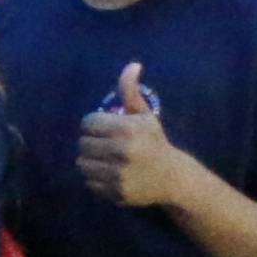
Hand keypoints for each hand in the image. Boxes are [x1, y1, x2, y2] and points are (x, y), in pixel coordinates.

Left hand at [77, 62, 189, 209]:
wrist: (173, 177)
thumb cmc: (154, 142)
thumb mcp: (145, 115)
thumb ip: (131, 91)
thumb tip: (132, 65)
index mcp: (127, 129)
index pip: (87, 123)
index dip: (95, 125)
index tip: (106, 129)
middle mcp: (121, 152)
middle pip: (82, 144)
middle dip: (92, 143)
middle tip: (106, 145)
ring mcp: (118, 174)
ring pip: (82, 163)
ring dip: (91, 160)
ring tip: (107, 159)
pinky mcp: (115, 192)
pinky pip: (89, 182)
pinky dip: (96, 178)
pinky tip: (112, 173)